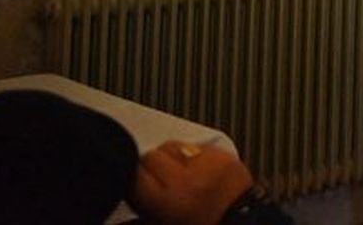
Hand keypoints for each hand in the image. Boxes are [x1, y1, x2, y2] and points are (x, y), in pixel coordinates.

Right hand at [130, 142, 253, 224]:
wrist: (241, 224)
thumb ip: (137, 218)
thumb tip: (120, 204)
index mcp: (166, 201)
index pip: (133, 174)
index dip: (130, 180)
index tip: (134, 186)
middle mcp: (185, 178)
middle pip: (150, 156)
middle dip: (149, 169)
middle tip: (157, 185)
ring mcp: (205, 163)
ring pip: (171, 146)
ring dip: (169, 158)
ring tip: (176, 176)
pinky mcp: (223, 154)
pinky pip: (195, 146)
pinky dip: (192, 155)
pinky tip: (196, 171)